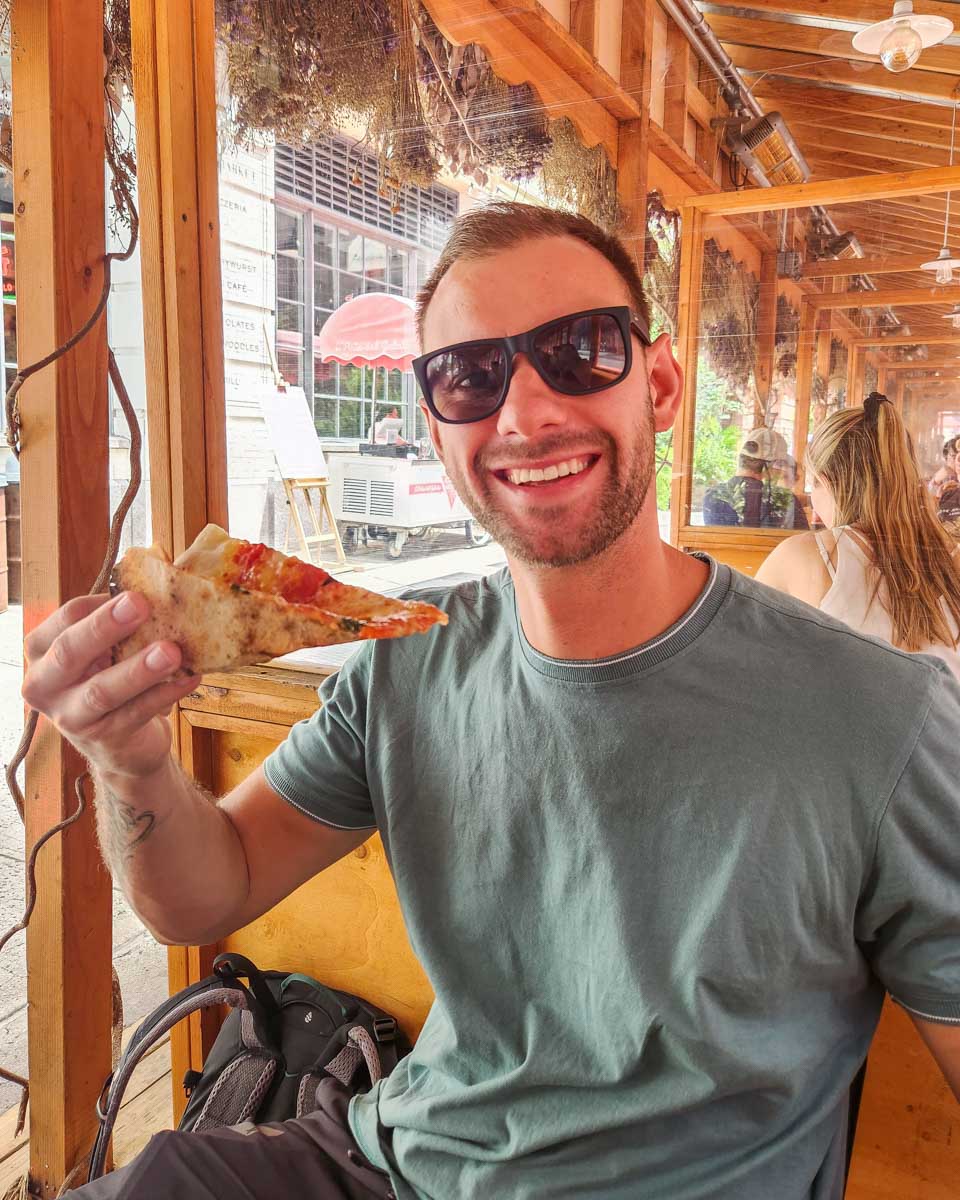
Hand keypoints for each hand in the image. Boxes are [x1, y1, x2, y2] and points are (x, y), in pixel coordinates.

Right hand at [21, 592, 200, 780]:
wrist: (121, 744)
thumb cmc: (110, 679)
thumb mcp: (104, 651)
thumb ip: (119, 624)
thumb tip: (159, 589)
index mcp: (42, 650)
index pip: (66, 618)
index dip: (101, 605)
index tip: (137, 592)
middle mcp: (45, 684)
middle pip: (70, 651)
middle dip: (105, 626)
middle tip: (140, 604)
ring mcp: (70, 716)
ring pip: (102, 690)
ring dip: (139, 669)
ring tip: (171, 652)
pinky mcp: (103, 739)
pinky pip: (136, 713)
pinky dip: (165, 693)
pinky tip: (189, 677)